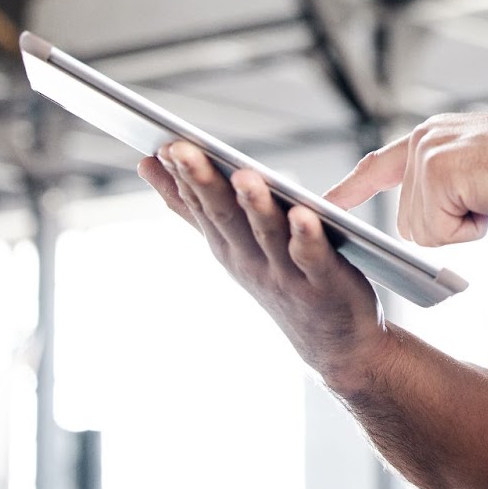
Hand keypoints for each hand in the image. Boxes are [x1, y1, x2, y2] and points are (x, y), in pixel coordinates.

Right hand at [138, 142, 385, 387]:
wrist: (336, 345)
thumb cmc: (281, 281)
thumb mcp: (232, 243)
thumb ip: (197, 208)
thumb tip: (151, 163)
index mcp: (228, 247)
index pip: (200, 206)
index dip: (181, 176)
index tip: (163, 143)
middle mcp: (249, 260)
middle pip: (224, 215)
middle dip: (203, 180)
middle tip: (182, 148)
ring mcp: (284, 274)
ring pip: (265, 233)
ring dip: (253, 204)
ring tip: (243, 174)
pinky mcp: (324, 283)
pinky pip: (312, 257)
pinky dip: (306, 236)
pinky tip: (304, 214)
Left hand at [324, 113, 487, 246]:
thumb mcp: (483, 176)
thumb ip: (451, 185)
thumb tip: (429, 219)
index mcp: (435, 135)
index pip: (380, 164)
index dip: (353, 186)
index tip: (326, 203)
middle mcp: (425, 138)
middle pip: (408, 221)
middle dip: (449, 227)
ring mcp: (429, 153)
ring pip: (422, 230)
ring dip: (462, 228)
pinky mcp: (438, 172)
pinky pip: (438, 232)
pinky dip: (470, 229)